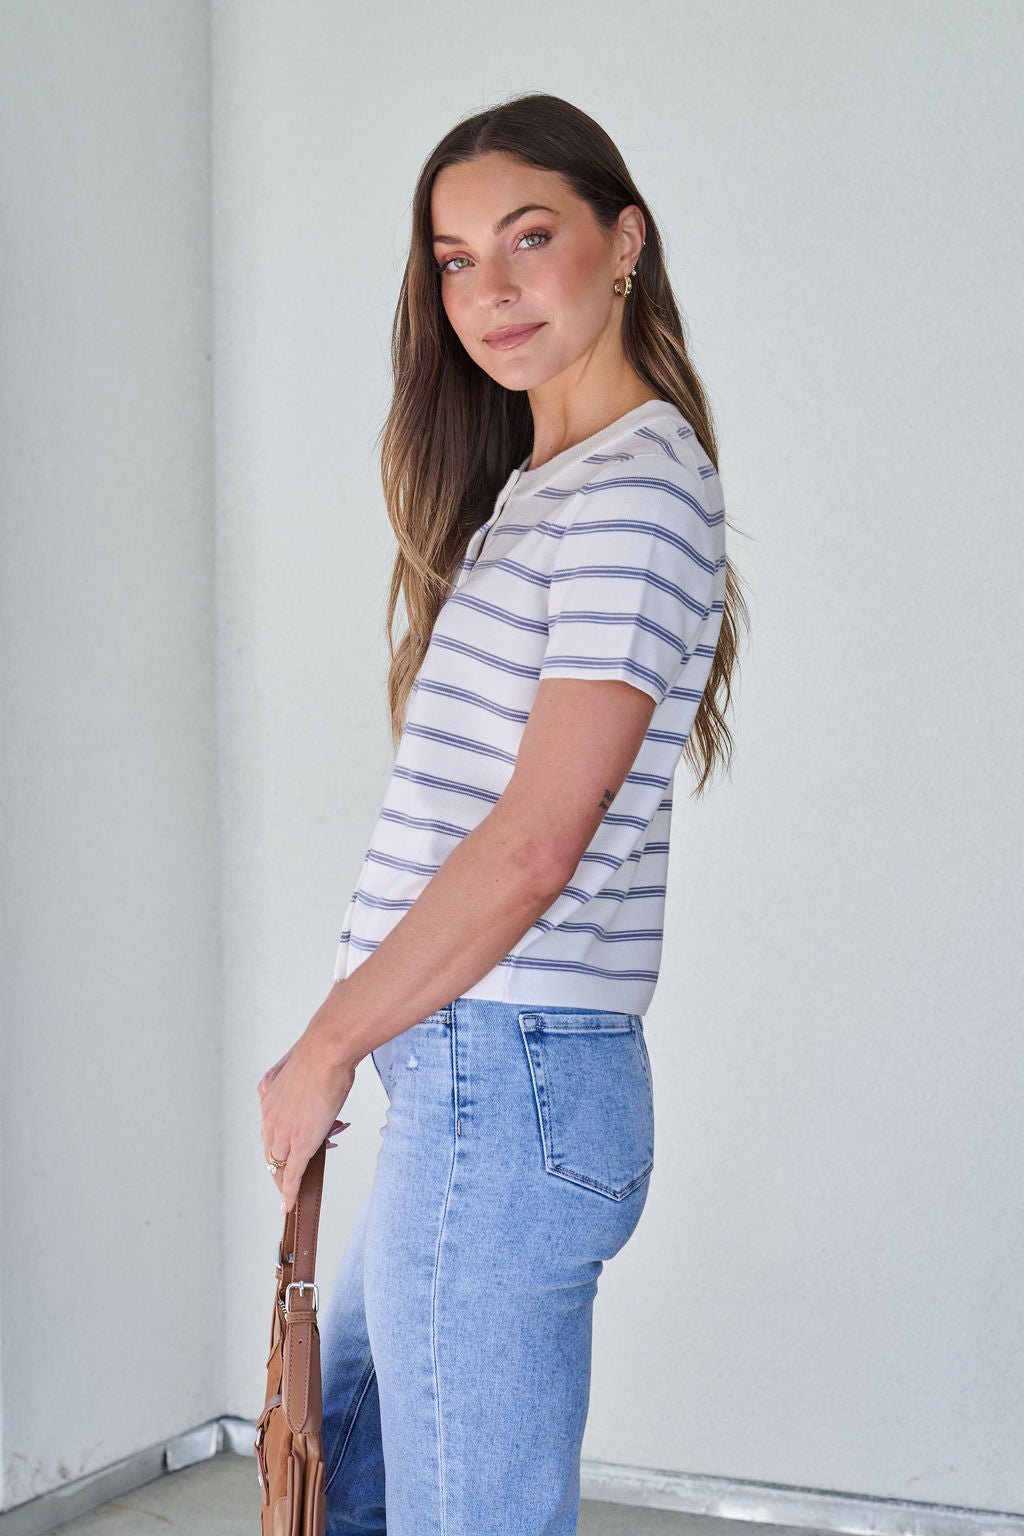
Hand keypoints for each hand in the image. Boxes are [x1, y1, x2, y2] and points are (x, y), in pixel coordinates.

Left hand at [257, 1016, 356, 1213]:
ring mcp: (282, 1131)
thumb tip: (298, 1072)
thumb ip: (294, 1076)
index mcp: (268, 1097)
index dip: (277, 1144)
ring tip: (294, 1189)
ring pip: (278, 1164)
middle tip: (295, 1171)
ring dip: (286, 1178)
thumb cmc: (321, 1051)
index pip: (268, 1129)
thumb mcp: (298, 1064)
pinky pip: (290, 1175)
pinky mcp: (299, 1144)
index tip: (281, 1153)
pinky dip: (288, 1192)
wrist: (326, 1052)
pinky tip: (288, 1205)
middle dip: (281, 1163)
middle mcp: (269, 1116)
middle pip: (269, 1150)